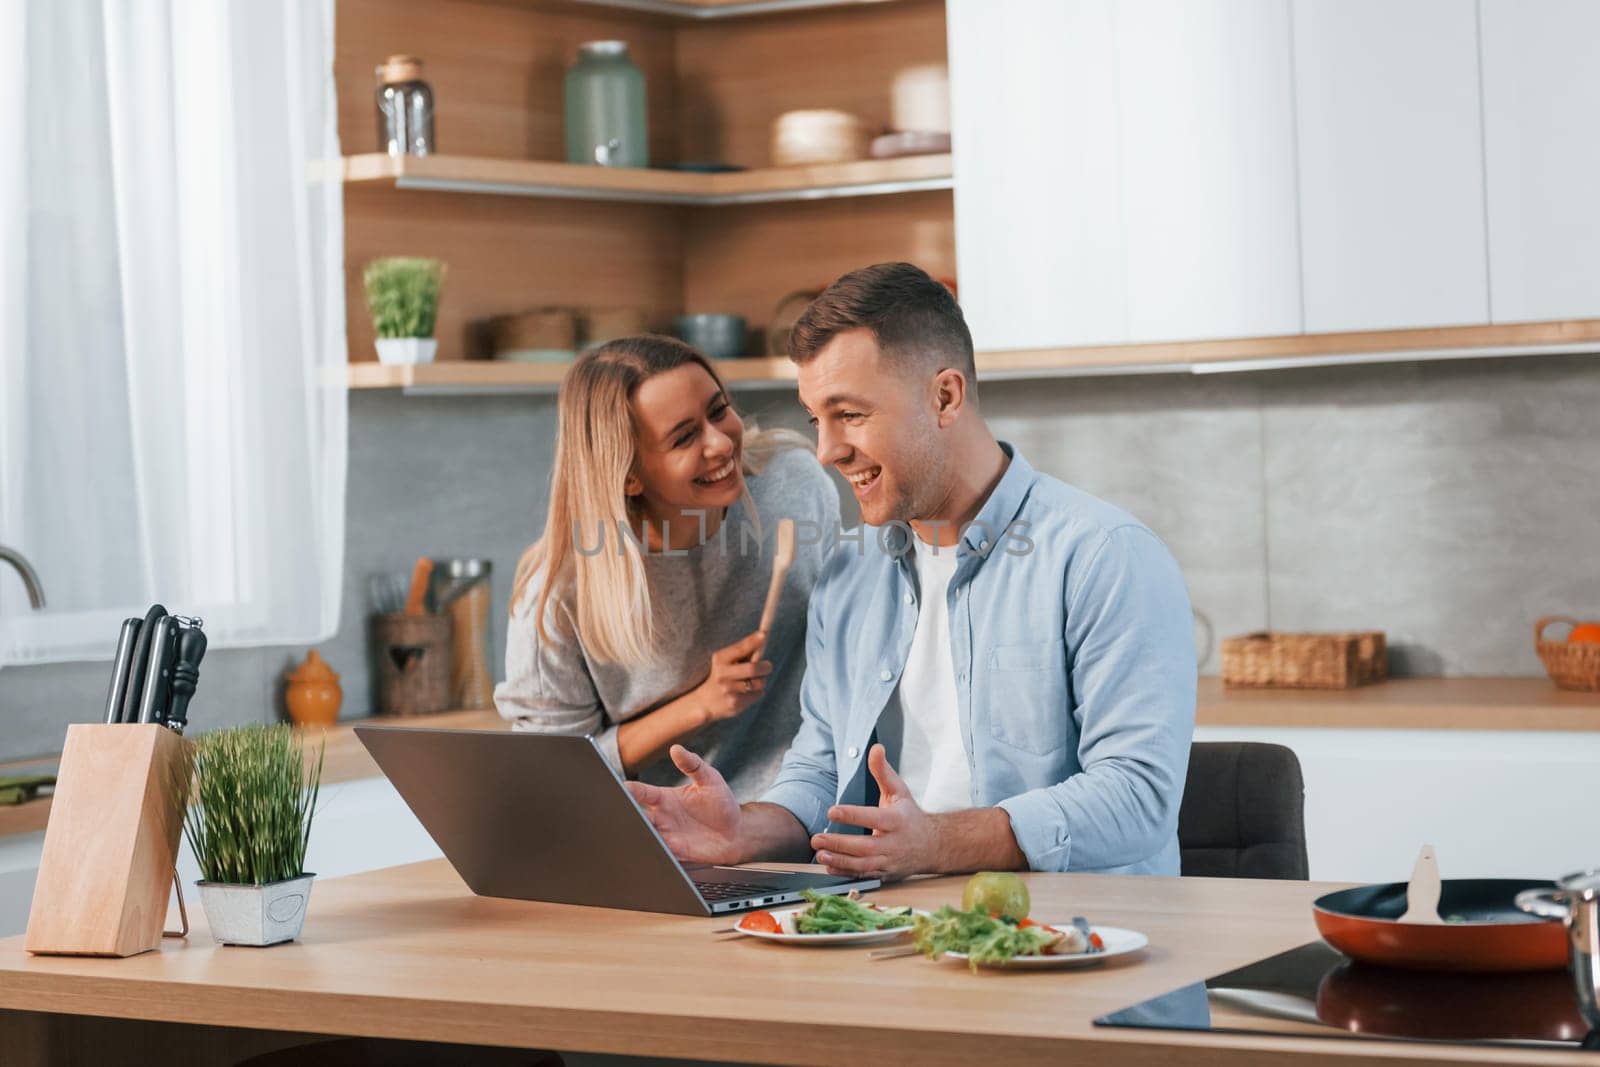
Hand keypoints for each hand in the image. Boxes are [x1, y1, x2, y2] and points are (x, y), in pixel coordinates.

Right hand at [624, 745, 743, 864]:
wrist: (736, 833)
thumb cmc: (722, 802)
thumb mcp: (710, 779)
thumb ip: (693, 765)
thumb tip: (676, 748)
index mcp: (665, 798)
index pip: (642, 793)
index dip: (632, 790)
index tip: (624, 788)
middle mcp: (661, 816)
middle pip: (636, 815)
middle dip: (625, 813)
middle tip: (618, 811)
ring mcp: (665, 835)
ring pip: (643, 834)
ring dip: (635, 833)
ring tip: (629, 832)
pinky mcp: (673, 851)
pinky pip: (656, 851)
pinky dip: (648, 850)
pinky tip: (646, 848)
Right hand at [694, 631, 772, 722]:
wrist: (704, 702)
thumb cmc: (721, 675)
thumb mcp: (725, 661)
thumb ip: (742, 652)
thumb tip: (763, 638)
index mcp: (720, 660)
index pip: (740, 648)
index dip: (753, 641)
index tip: (764, 634)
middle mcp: (723, 675)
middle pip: (753, 669)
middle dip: (765, 666)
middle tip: (768, 666)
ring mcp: (729, 691)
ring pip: (759, 683)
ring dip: (761, 680)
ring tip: (753, 681)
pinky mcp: (735, 704)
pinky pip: (758, 695)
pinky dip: (757, 692)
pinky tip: (747, 692)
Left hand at [810, 744, 941, 880]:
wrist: (931, 846)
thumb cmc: (909, 815)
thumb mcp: (899, 790)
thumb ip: (883, 771)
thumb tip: (875, 748)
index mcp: (898, 820)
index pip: (874, 818)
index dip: (853, 816)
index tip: (832, 811)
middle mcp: (894, 844)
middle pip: (865, 846)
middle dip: (840, 844)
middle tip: (816, 837)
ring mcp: (889, 861)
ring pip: (863, 865)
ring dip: (840, 861)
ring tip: (819, 854)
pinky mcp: (884, 874)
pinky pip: (863, 876)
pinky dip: (845, 873)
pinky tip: (828, 866)